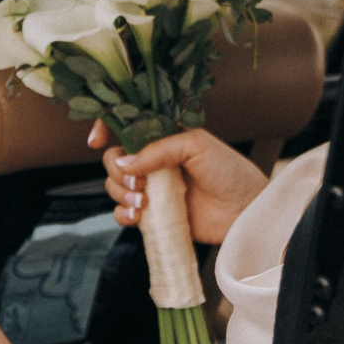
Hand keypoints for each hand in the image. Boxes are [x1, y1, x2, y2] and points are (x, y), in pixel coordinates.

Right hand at [89, 120, 266, 244]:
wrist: (246, 211)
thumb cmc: (229, 172)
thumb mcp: (196, 145)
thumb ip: (157, 150)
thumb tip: (124, 163)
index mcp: (162, 137)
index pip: (125, 126)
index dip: (106, 128)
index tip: (97, 140)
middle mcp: (153, 162)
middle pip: (114, 160)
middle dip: (115, 169)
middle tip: (137, 181)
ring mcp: (152, 190)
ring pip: (114, 186)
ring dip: (120, 193)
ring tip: (144, 202)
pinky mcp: (154, 216)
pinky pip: (124, 214)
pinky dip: (123, 214)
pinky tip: (138, 216)